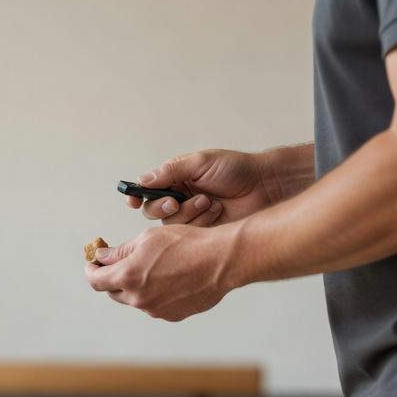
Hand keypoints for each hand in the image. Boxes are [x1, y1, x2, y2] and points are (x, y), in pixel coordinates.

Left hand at [84, 224, 234, 321]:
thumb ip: (121, 251)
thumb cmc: (186, 244)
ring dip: (135, 286)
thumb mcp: (147, 239)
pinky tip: (169, 279)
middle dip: (112, 278)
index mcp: (128, 277)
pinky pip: (155, 306)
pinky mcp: (172, 315)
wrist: (221, 261)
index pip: (96, 281)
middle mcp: (138, 298)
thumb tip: (102, 256)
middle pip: (113, 292)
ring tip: (152, 268)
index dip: (92, 270)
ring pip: (135, 299)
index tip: (94, 263)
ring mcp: (155, 310)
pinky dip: (154, 293)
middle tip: (119, 263)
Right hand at [125, 149, 276, 226]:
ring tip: (209, 201)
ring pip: (169, 224)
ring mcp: (190, 216)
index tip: (132, 200)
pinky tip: (217, 211)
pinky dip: (201, 222)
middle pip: (152, 210)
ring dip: (188, 212)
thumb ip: (170, 170)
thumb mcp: (201, 162)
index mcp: (175, 179)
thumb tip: (143, 180)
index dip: (136, 195)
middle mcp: (179, 198)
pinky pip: (188, 234)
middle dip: (162, 207)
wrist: (265, 187)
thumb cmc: (236, 169)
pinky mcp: (202, 232)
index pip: (146, 189)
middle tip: (176, 202)